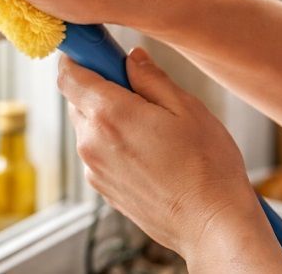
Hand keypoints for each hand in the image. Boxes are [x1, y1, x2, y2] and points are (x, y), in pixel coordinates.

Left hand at [58, 48, 281, 271]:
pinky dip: (114, 145)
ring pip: (88, 126)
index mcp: (109, 114)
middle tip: (140, 94)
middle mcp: (91, 141)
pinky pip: (98, 152)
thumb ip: (151, 78)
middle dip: (101, 89)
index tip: (98, 54)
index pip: (68, 74)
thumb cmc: (208, 169)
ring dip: (108, 119)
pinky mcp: (102, 187)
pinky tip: (149, 153)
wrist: (213, 226)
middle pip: (78, 99)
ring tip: (152, 129)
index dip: (80, 58)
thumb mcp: (187, 108)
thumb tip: (131, 58)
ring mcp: (93, 168)